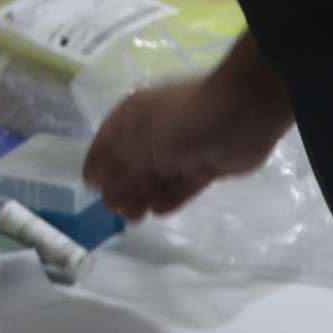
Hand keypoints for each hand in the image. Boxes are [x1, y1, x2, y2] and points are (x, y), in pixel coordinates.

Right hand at [82, 57, 291, 220]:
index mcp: (134, 116)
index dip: (97, 166)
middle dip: (122, 187)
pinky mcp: (205, 164)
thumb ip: (118, 167)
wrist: (241, 115)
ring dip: (143, 195)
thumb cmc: (181, 122)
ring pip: (157, 176)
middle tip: (117, 212)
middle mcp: (154, 131)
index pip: (106, 142)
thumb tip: (96, 183)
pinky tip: (159, 211)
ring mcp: (181, 148)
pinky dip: (171, 197)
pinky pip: (183, 184)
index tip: (91, 191)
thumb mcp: (141, 143)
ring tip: (135, 218)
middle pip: (132, 163)